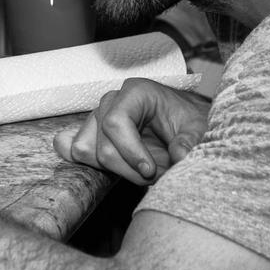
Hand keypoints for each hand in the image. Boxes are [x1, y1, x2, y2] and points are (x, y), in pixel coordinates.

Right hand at [54, 78, 210, 185]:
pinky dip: (85, 163)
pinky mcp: (90, 134)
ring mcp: (97, 117)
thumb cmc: (188, 123)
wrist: (183, 125)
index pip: (115, 122)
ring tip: (140, 173)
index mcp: (136, 92)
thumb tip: (180, 155)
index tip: (149, 170)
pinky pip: (71, 149)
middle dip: (127, 168)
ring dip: (112, 170)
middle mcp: (112, 101)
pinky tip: (110, 170)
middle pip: (101, 143)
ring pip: (84, 151)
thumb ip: (190, 141)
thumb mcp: (198, 129)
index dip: (130, 151)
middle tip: (154, 177)